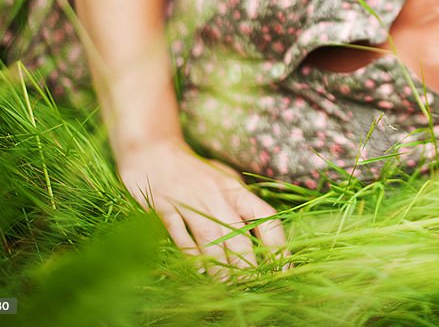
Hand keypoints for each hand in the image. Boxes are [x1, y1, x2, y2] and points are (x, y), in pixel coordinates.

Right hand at [117, 139, 289, 276]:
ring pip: (210, 239)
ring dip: (220, 266)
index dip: (277, 242)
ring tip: (228, 286)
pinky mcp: (165, 208)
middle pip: (238, 235)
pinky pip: (180, 235)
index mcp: (235, 190)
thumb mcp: (224, 179)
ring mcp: (190, 202)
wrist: (154, 151)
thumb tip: (264, 229)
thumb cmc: (195, 171)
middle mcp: (216, 197)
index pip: (265, 216)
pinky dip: (190, 254)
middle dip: (247, 264)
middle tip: (254, 285)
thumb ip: (241, 201)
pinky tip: (198, 271)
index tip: (284, 264)